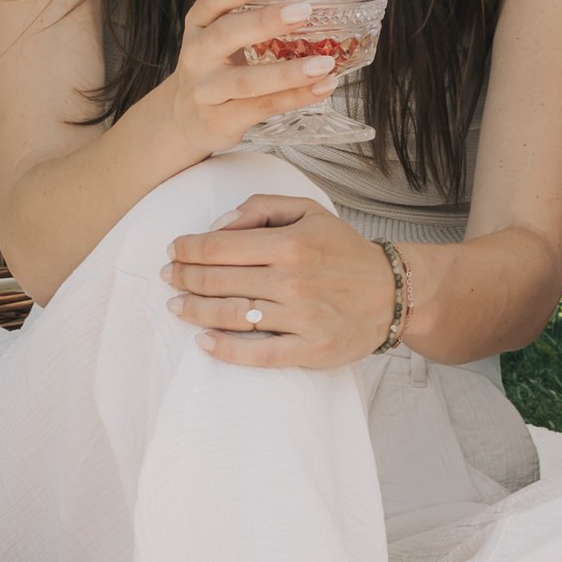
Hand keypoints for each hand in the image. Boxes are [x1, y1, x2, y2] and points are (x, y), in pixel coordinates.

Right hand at [156, 0, 343, 159]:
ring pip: (247, 81)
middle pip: (226, 34)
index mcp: (200, 24)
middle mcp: (197, 55)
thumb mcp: (235, 34)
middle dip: (265, 22)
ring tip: (325, 64)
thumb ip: (285, 4)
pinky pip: (260, 108)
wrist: (182, 121)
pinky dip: (293, 98)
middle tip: (303, 12)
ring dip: (288, 73)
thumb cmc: (220, 66)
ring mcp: (206, 90)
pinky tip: (321, 89)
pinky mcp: (220, 120)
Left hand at [165, 195, 401, 368]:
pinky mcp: (309, 349)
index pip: (220, 246)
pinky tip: (204, 342)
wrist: (392, 291)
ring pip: (231, 316)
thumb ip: (262, 207)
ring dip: (195, 311)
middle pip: (218, 281)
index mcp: (290, 243)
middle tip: (170, 278)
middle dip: (184, 279)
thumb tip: (219, 225)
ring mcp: (301, 318)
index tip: (174, 251)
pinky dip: (225, 350)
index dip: (188, 249)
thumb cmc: (344, 251)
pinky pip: (258, 354)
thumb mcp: (310, 211)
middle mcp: (292, 280)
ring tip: (177, 307)